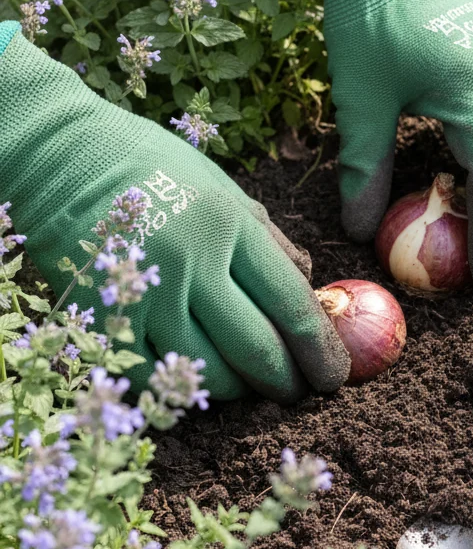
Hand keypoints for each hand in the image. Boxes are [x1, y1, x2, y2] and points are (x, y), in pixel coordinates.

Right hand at [0, 31, 349, 400]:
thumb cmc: (153, 168)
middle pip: (256, 349)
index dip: (320, 352)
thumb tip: (311, 291)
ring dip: (237, 389)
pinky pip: (153, 376)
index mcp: (229, 225)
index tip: (333, 376)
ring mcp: (144, 293)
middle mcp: (191, 262)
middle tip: (297, 393)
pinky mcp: (102, 315)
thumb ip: (269, 241)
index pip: (292, 306)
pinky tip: (195, 380)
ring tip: (247, 384)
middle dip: (287, 382)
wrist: (62, 155)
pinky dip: (180, 387)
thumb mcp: (224, 189)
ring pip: (207, 372)